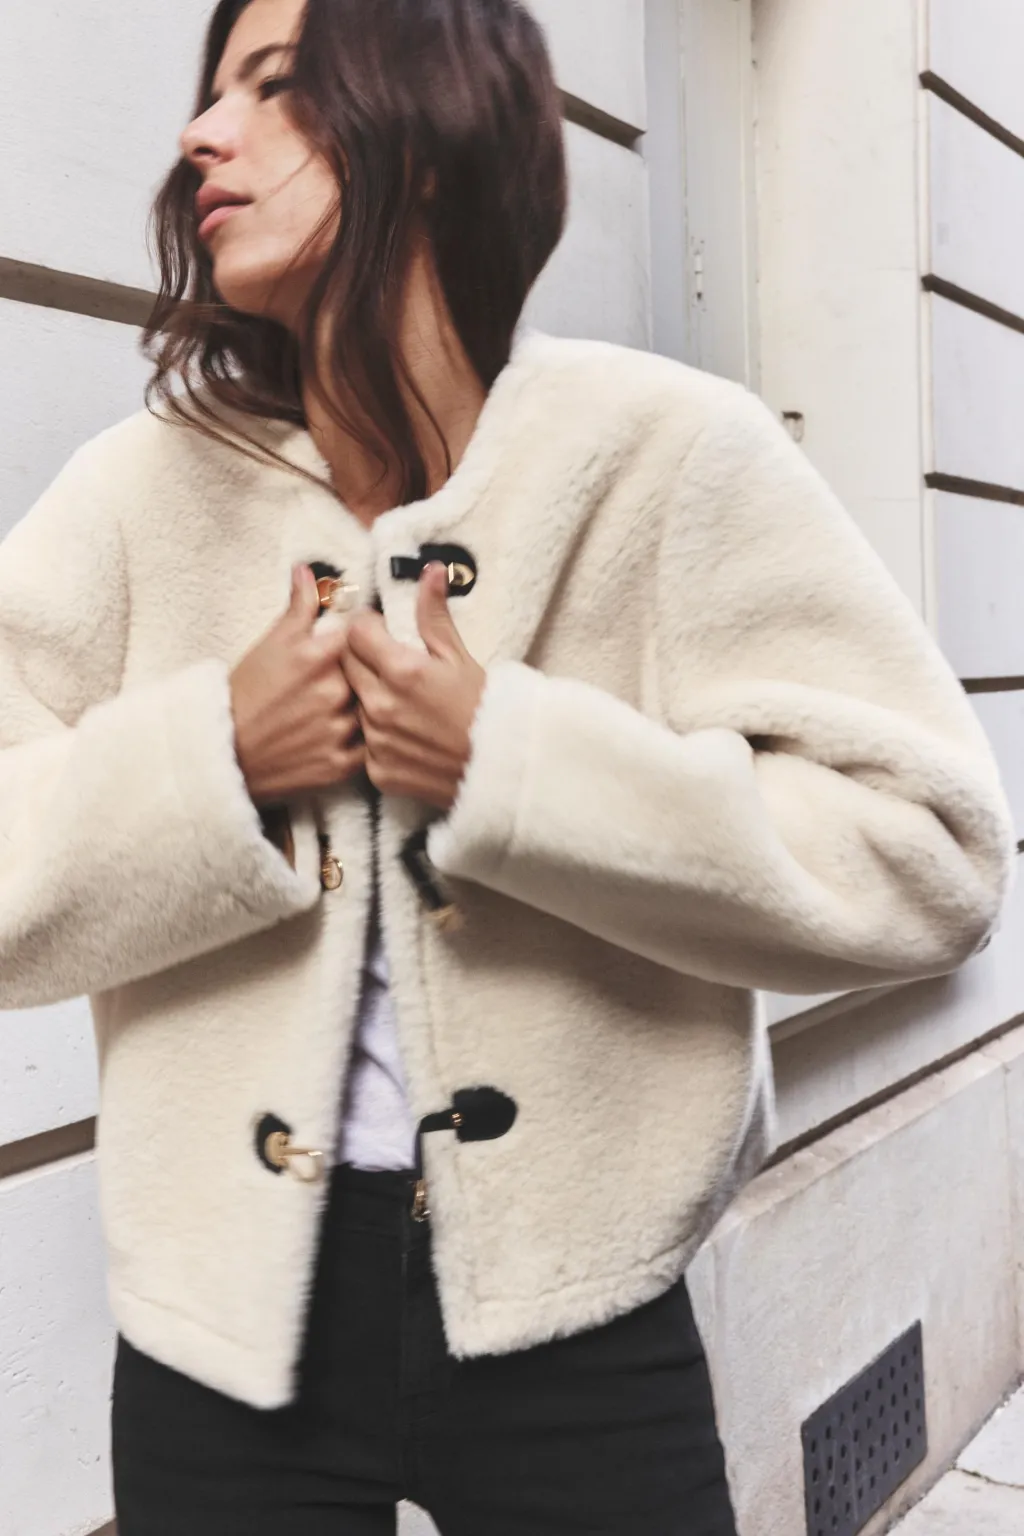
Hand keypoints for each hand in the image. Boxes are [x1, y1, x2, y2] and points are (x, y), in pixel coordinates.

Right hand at [230, 565, 363, 804]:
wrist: (224, 752)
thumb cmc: (246, 694)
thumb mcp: (271, 643)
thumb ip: (299, 606)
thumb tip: (308, 570)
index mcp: (320, 655)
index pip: (365, 635)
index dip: (363, 639)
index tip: (358, 644)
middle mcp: (335, 692)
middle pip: (372, 674)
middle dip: (364, 676)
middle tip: (345, 681)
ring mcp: (339, 730)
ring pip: (374, 711)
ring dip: (365, 710)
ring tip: (339, 711)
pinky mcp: (340, 765)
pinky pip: (370, 749)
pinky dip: (362, 743)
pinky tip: (343, 736)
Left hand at [341, 563, 485, 810]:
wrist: (500, 770)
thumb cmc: (485, 710)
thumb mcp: (460, 657)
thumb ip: (434, 615)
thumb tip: (430, 572)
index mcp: (400, 671)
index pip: (354, 633)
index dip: (366, 626)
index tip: (380, 629)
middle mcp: (380, 707)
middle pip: (345, 666)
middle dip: (361, 657)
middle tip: (387, 660)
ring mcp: (377, 741)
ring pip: (353, 705)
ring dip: (367, 696)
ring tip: (401, 700)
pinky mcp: (378, 771)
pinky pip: (364, 744)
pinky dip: (378, 735)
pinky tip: (404, 732)